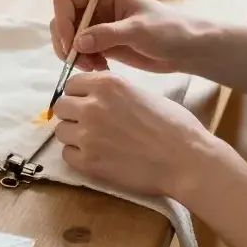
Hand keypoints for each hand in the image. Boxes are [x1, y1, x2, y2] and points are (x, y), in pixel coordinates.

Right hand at [50, 0, 192, 74]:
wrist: (186, 49)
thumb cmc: (169, 30)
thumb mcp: (139, 30)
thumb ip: (107, 34)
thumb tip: (78, 43)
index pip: (65, 0)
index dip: (63, 22)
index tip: (71, 46)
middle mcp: (96, 4)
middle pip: (62, 20)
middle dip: (66, 43)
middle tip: (80, 63)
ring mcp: (97, 24)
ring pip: (68, 39)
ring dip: (74, 56)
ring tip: (94, 67)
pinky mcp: (101, 42)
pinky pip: (80, 52)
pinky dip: (84, 62)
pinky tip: (101, 69)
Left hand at [53, 70, 211, 198]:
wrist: (186, 160)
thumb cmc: (174, 125)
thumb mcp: (142, 94)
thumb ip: (114, 92)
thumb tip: (96, 96)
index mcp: (107, 84)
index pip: (71, 84)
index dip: (79, 95)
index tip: (88, 103)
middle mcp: (92, 106)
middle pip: (61, 107)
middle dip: (73, 115)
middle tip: (90, 124)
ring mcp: (88, 135)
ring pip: (61, 132)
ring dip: (74, 136)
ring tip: (96, 142)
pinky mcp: (88, 162)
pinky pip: (67, 155)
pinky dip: (78, 156)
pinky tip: (97, 156)